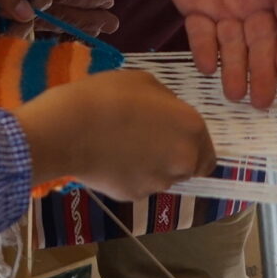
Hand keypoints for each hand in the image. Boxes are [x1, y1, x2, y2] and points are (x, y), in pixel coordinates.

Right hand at [14, 69, 216, 200]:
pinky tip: (108, 159)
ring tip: (122, 147)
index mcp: (191, 128)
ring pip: (163, 178)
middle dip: (174, 158)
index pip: (209, 153)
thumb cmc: (106, 96)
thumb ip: (167, 102)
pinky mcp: (133, 196)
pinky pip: (138, 186)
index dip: (193, 146)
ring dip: (152, 167)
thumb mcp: (144, 81)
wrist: (67, 129)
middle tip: (147, 141)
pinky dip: (128, 177)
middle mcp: (183, 160)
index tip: (174, 138)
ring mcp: (158, 182)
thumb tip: (168, 115)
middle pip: (189, 168)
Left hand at [157, 0, 276, 107]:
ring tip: (236, 94)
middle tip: (262, 99)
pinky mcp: (196, 5)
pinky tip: (206, 66)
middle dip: (265, 71)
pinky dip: (204, 51)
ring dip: (237, 69)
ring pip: (235, 44)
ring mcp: (226, 4)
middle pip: (266, 40)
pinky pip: (202, 34)